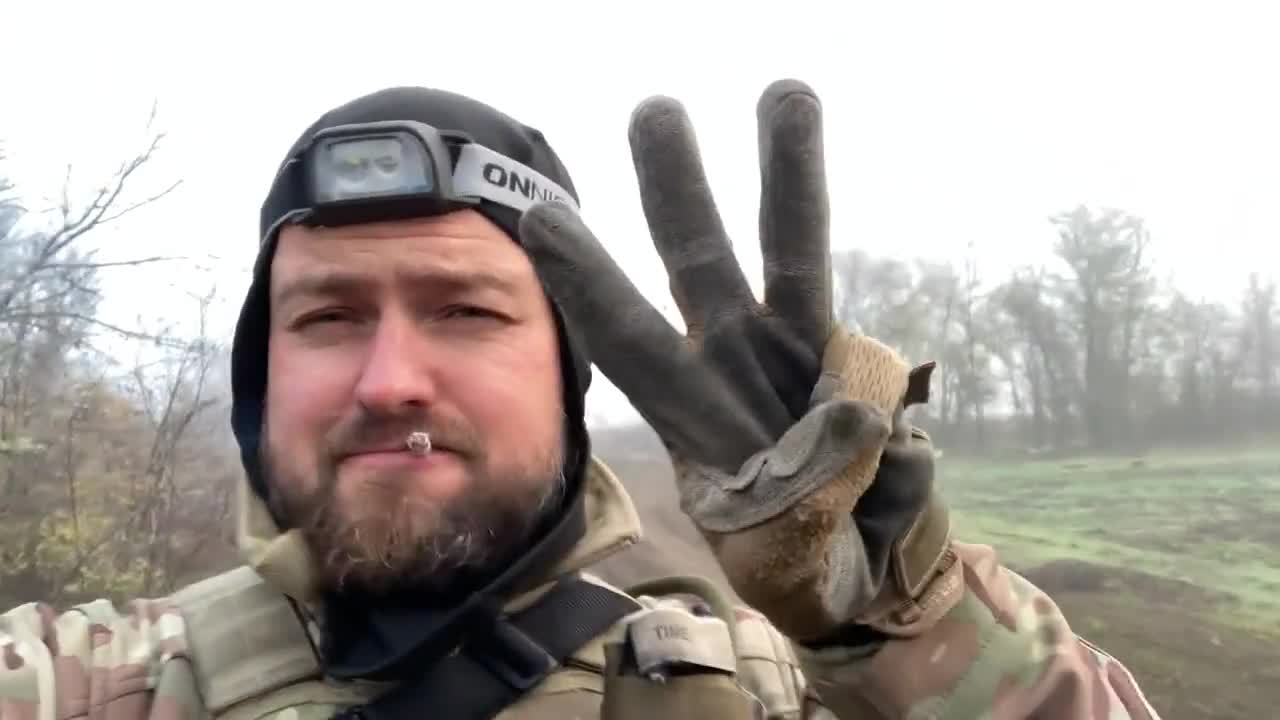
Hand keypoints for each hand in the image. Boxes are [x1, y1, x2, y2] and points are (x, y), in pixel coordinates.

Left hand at [519, 79, 945, 641]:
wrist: (868, 574)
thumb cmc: (801, 566)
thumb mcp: (784, 560)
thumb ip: (806, 498)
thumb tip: (856, 420)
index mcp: (688, 415)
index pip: (626, 337)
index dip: (587, 280)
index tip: (539, 214)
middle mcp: (733, 365)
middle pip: (701, 264)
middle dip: (676, 190)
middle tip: (654, 109)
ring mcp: (797, 356)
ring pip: (792, 257)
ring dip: (789, 176)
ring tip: (786, 91)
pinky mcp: (857, 369)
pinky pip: (868, 352)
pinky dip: (876, 373)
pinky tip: (887, 457)